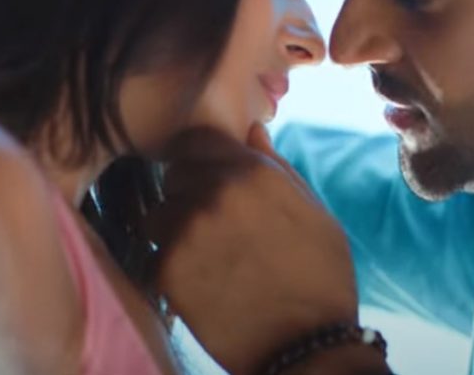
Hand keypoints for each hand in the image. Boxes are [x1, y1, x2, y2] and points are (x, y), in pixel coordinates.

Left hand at [147, 125, 358, 374]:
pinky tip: (199, 282)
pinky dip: (170, 264)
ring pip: (158, 213)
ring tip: (203, 255)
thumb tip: (252, 130)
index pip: (198, 140)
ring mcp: (186, 229)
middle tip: (211, 225)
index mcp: (252, 171)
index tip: (208, 177)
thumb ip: (276, 166)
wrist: (304, 344)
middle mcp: (214, 191)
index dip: (201, 158)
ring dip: (173, 228)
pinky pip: (154, 252)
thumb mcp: (313, 211)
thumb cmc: (320, 274)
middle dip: (187, 192)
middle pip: (175, 175)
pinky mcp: (166, 268)